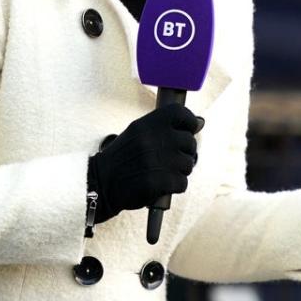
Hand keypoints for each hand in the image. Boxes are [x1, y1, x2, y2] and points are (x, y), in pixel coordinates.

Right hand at [87, 104, 203, 223]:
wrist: (100, 184)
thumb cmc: (123, 158)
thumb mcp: (138, 134)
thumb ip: (165, 127)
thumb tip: (201, 122)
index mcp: (147, 124)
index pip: (180, 113)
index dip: (189, 122)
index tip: (188, 131)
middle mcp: (153, 139)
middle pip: (190, 142)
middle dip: (184, 153)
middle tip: (171, 160)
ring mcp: (156, 161)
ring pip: (188, 164)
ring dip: (180, 171)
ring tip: (163, 173)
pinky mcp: (157, 182)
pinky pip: (182, 183)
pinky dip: (175, 187)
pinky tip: (162, 186)